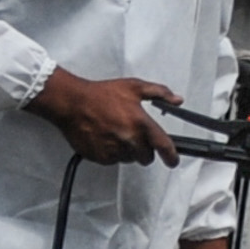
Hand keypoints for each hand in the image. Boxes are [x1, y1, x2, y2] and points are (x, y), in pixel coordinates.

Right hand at [31, 69, 178, 166]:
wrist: (72, 103)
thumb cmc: (100, 94)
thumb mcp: (134, 87)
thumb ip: (159, 93)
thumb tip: (176, 99)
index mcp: (141, 123)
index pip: (163, 146)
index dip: (171, 156)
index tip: (173, 161)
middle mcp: (129, 139)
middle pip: (146, 157)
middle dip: (144, 149)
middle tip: (134, 135)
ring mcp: (114, 151)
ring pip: (130, 159)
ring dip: (128, 151)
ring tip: (116, 133)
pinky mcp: (101, 158)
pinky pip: (114, 161)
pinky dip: (113, 153)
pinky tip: (106, 138)